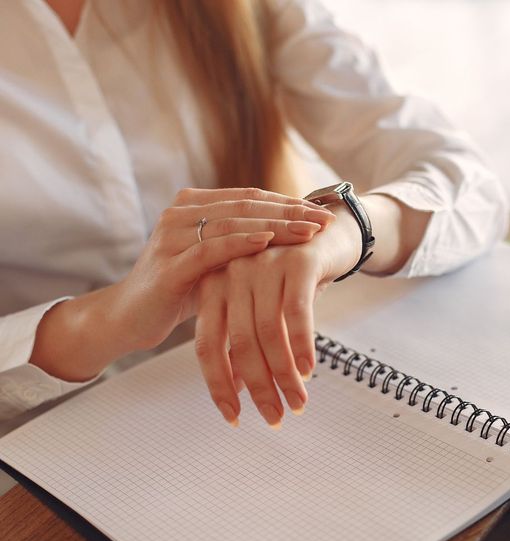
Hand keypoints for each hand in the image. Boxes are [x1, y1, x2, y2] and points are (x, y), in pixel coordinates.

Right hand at [30, 187, 334, 381]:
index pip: (249, 198)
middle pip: (246, 206)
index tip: (321, 213)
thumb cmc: (177, 290)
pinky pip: (210, 249)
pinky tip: (269, 242)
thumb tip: (288, 236)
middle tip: (325, 219)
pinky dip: (241, 244)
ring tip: (309, 231)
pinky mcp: (169, 264)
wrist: (129, 317)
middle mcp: (181, 213)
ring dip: (275, 226)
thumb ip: (238, 243)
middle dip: (290, 212)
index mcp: (192, 206)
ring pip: (233, 223)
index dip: (287, 203)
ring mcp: (172, 236)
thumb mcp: (212, 261)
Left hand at [193, 202, 361, 427]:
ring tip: (297, 402)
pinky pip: (296, 312)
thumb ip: (244, 341)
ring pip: (268, 331)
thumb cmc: (290, 278)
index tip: (234, 417)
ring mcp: (263, 264)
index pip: (207, 344)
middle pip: (237, 342)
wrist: (327, 233)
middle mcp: (233, 273)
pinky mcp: (296, 261)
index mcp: (214, 286)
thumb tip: (235, 387)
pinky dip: (302, 346)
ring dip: (283, 374)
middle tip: (274, 417)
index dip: (218, 385)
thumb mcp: (262, 307)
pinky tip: (308, 371)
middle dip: (257, 387)